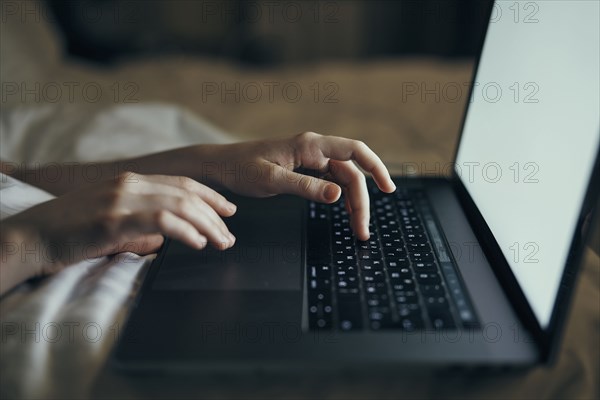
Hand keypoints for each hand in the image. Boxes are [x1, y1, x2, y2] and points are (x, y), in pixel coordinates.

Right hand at [2, 173, 235, 279]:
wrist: (30, 238)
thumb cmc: (69, 234)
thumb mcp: (112, 224)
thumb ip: (142, 227)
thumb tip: (169, 238)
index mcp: (129, 181)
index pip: (181, 183)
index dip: (210, 196)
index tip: (229, 211)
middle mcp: (128, 184)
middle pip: (186, 194)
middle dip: (215, 215)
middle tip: (230, 236)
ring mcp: (120, 198)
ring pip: (179, 205)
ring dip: (206, 225)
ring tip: (221, 243)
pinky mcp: (113, 218)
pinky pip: (161, 220)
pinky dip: (185, 231)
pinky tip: (197, 244)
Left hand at [189, 132, 395, 239]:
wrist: (221, 166)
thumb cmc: (241, 168)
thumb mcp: (271, 181)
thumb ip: (306, 187)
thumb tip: (337, 195)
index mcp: (309, 145)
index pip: (354, 151)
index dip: (376, 167)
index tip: (388, 189)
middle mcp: (314, 149)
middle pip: (351, 172)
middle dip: (361, 201)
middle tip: (361, 230)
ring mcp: (310, 159)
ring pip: (343, 179)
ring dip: (352, 202)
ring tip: (356, 227)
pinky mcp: (304, 169)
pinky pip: (330, 182)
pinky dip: (340, 198)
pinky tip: (343, 212)